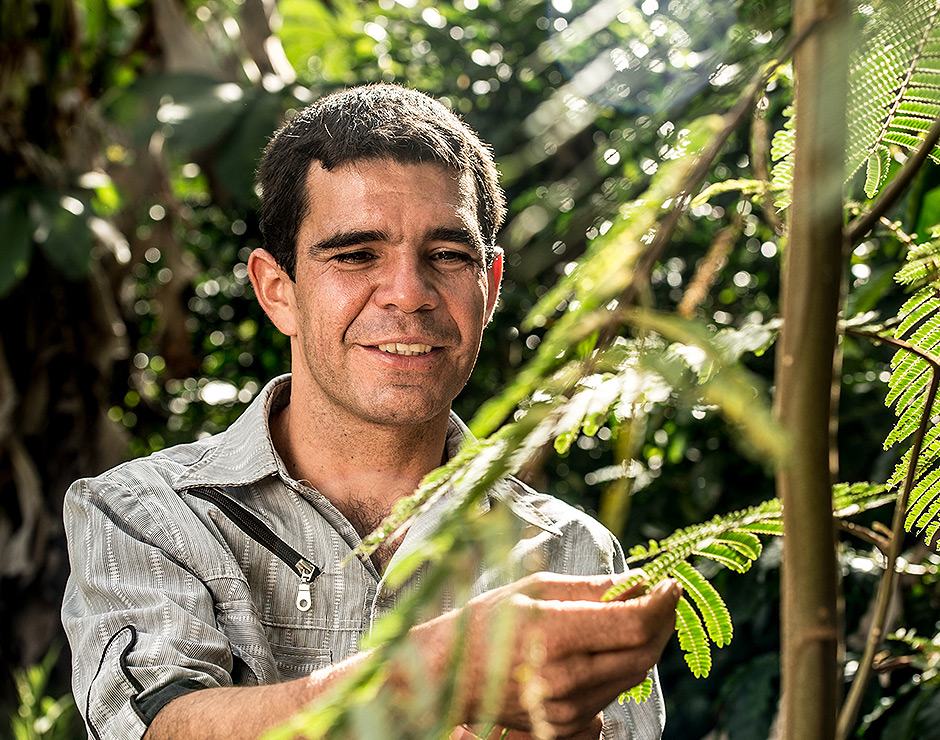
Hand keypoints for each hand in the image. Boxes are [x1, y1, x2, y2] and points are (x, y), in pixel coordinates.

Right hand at [419, 571, 679, 737]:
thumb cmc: (490, 620)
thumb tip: (640, 583)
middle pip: (643, 653)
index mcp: (555, 634)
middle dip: (661, 623)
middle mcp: (565, 677)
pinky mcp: (567, 727)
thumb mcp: (537, 588)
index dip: (662, 603)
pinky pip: (611, 695)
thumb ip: (593, 588)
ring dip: (644, 645)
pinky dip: (618, 669)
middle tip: (663, 599)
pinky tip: (603, 649)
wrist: (451, 675)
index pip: (633, 623)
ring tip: (635, 618)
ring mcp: (567, 709)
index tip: (671, 584)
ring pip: (632, 675)